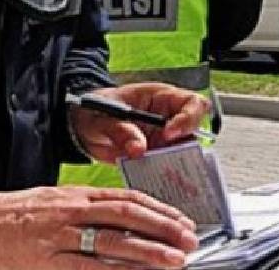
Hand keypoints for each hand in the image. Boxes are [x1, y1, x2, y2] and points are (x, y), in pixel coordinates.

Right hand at [0, 185, 198, 269]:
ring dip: (147, 253)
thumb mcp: (52, 202)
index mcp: (74, 195)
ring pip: (111, 244)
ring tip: (173, 261)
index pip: (126, 199)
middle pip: (126, 218)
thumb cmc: (11, 216)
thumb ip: (86, 209)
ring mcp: (57, 238)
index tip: (181, 221)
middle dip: (162, 230)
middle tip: (189, 240)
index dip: (158, 210)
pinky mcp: (45, 263)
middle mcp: (70, 212)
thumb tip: (125, 218)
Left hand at [69, 83, 210, 164]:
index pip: (191, 102)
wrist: (83, 127)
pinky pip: (168, 168)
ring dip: (176, 164)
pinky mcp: (156, 158)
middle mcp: (168, 119)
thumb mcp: (102, 117)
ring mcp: (163, 140)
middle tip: (168, 157)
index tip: (169, 133)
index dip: (187, 117)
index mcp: (160, 97)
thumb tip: (139, 148)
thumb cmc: (95, 110)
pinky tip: (154, 182)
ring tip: (161, 173)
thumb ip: (120, 130)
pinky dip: (164, 177)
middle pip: (195, 130)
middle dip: (187, 145)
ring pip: (184, 153)